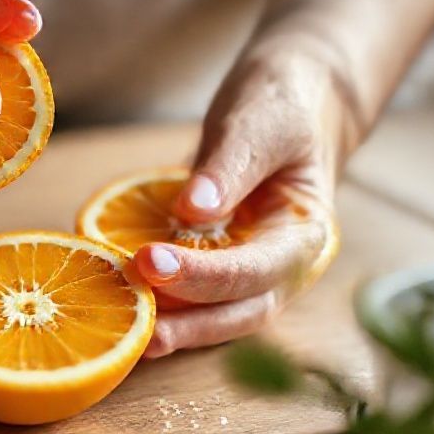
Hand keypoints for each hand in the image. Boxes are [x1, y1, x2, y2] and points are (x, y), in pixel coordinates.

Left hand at [134, 36, 350, 356]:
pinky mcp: (226, 260)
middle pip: (241, 312)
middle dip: (190, 323)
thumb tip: (192, 211)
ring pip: (221, 314)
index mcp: (306, 232)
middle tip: (135, 329)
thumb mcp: (259, 124)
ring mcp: (257, 266)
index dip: (203, 274)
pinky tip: (127, 307)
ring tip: (127, 336)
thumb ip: (229, 168)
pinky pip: (200, 292)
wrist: (294, 97)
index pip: (256, 269)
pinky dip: (169, 303)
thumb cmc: (281, 104)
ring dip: (177, 327)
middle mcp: (286, 263)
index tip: (148, 261)